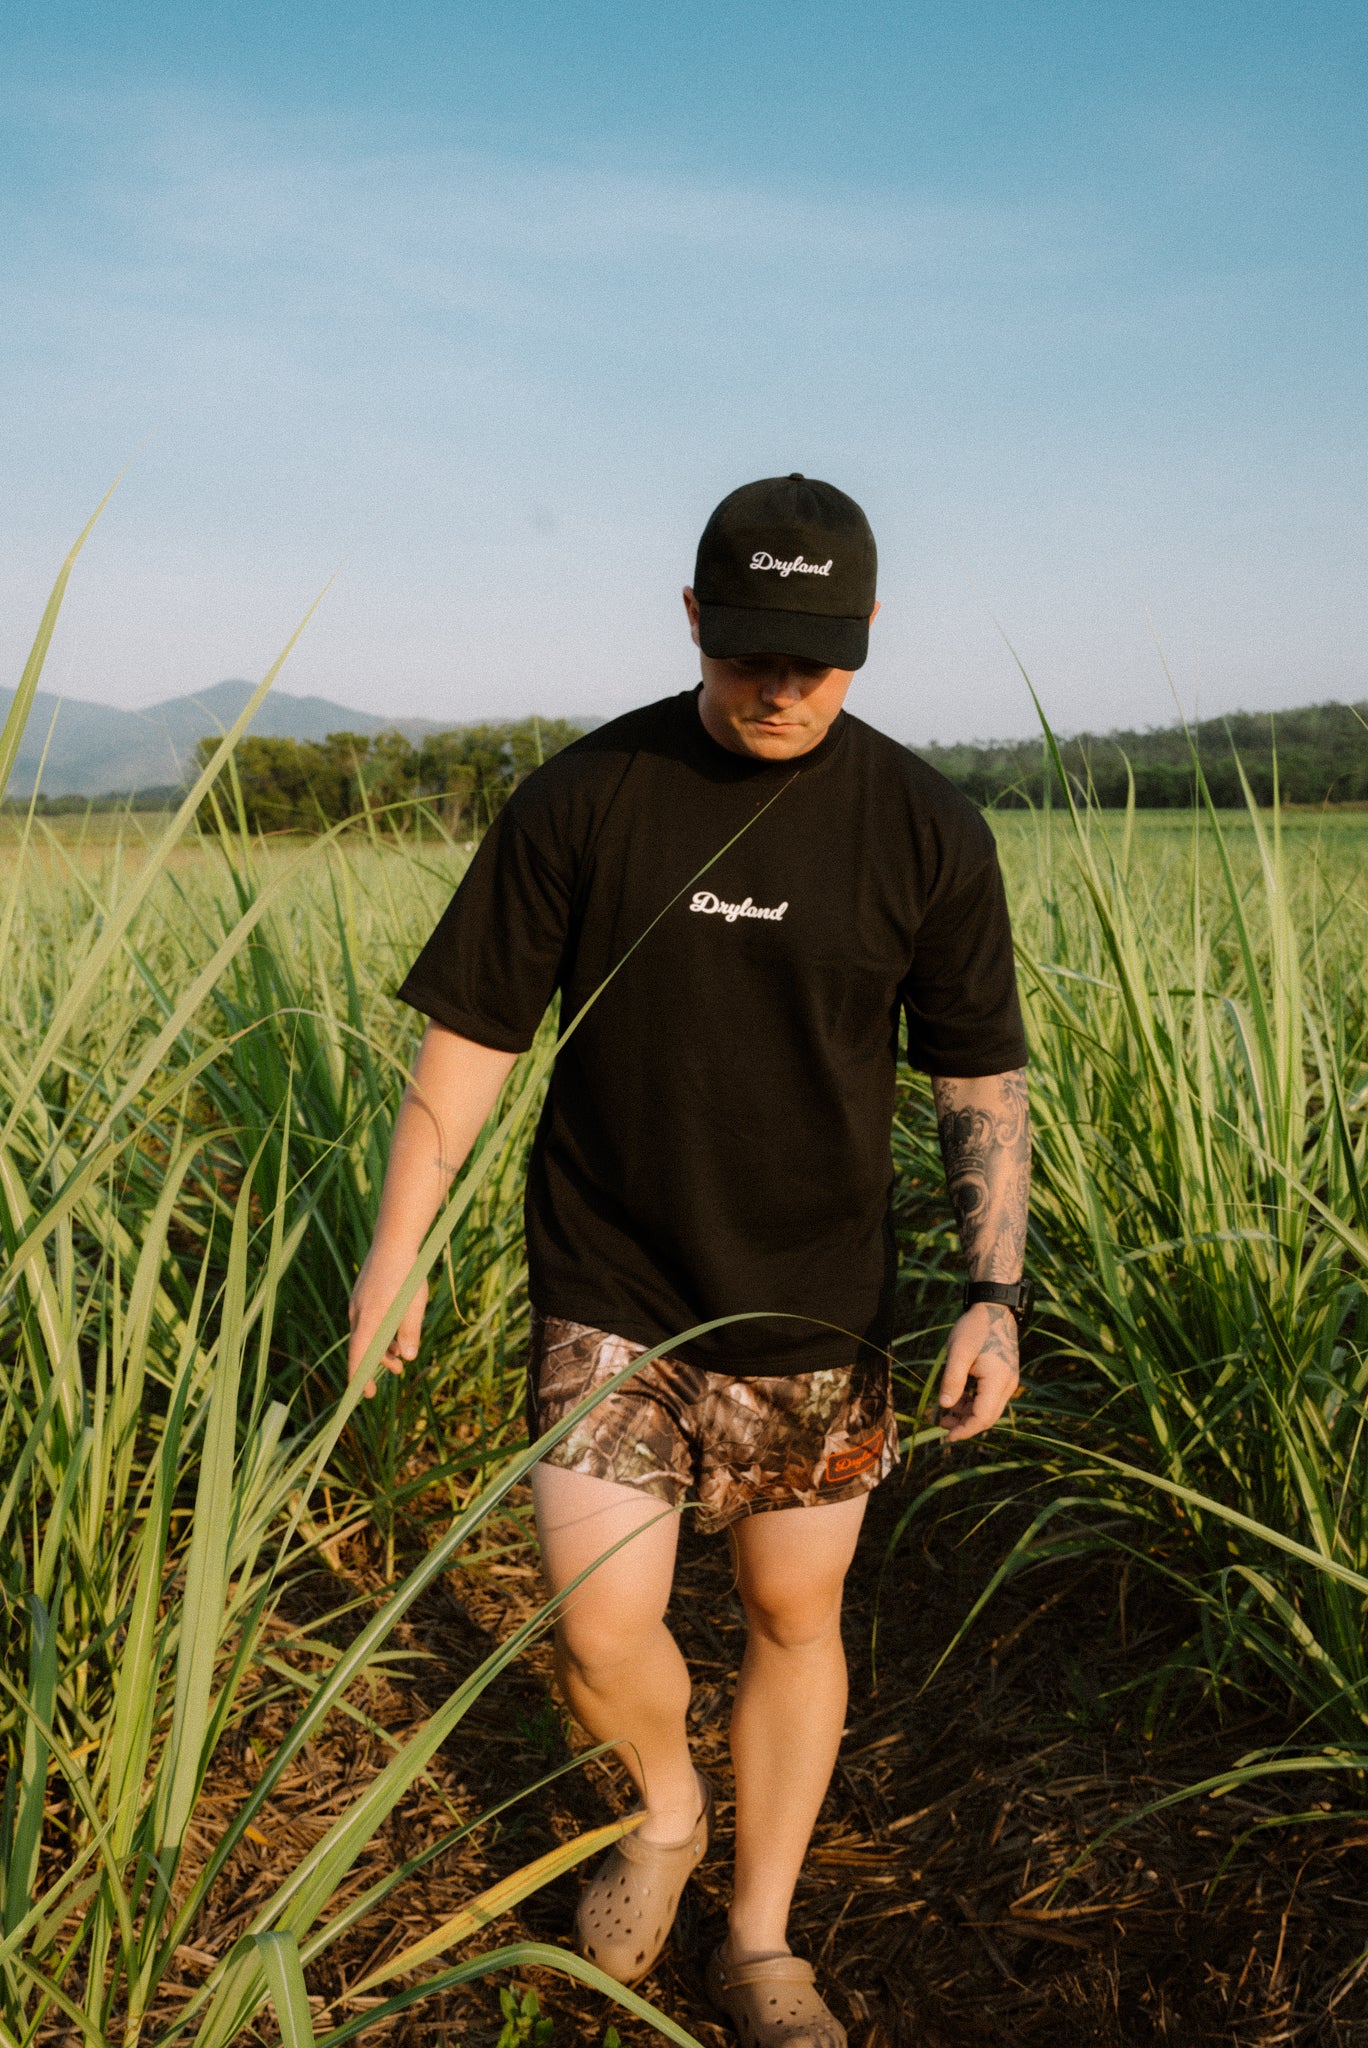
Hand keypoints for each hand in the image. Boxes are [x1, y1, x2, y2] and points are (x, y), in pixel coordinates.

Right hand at [348, 1252, 427, 1399]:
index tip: (365, 1394)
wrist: (394, 1242)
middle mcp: (357, 1313)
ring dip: (381, 1348)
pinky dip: (379, 1332)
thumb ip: (410, 1333)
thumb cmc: (406, 1275)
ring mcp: (358, 1303)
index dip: (360, 1377)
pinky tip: (395, 1335)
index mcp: (367, 1319)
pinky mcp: (363, 1295)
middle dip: (375, 1365)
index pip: (358, 1356)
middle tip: (390, 1378)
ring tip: (399, 1361)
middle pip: (361, 1347)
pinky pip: (368, 1321)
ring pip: (366, 1334)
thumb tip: (407, 1358)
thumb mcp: (414, 1307)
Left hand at [937, 1303, 1019, 1441]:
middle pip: (988, 1417)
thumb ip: (952, 1379)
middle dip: (965, 1425)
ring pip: (989, 1409)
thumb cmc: (975, 1328)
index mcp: (998, 1381)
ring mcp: (1009, 1381)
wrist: (995, 1309)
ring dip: (968, 1414)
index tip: (946, 1436)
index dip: (965, 1430)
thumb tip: (944, 1406)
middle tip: (941, 1424)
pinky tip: (958, 1398)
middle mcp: (1008, 1385)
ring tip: (946, 1412)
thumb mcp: (958, 1352)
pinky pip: (990, 1398)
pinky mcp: (1005, 1376)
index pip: (982, 1417)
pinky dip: (974, 1403)